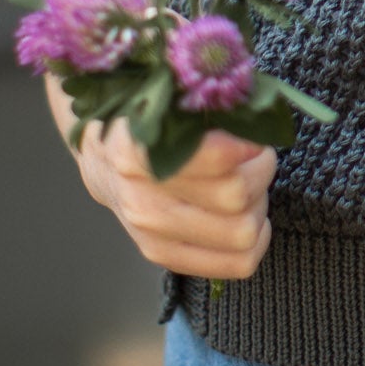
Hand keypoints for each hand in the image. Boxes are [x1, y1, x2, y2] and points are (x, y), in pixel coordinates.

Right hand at [52, 73, 273, 280]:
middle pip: (237, 196)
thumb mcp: (172, 101)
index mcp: (139, 150)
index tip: (253, 137)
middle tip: (256, 157)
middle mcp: (140, 196)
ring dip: (259, 207)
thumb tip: (259, 116)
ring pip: (242, 232)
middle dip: (260, 172)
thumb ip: (209, 107)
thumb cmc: (151, 124)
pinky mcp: (163, 255)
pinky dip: (255, 242)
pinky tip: (248, 218)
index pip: (217, 162)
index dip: (249, 148)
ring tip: (249, 186)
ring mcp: (149, 232)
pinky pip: (235, 264)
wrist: (104, 160)